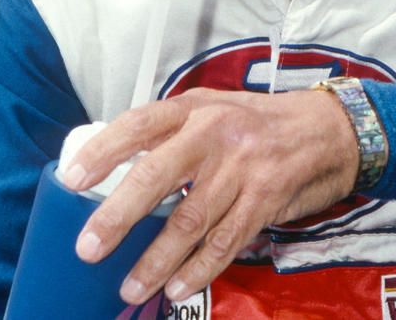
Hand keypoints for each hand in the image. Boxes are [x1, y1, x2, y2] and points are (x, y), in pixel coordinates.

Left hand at [63, 87, 358, 304]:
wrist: (323, 130)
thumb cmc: (256, 124)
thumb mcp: (213, 111)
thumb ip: (173, 134)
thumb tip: (117, 171)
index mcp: (195, 107)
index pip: (140, 124)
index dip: (104, 150)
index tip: (72, 180)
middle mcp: (216, 132)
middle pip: (157, 174)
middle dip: (118, 215)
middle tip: (89, 247)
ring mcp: (242, 166)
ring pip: (189, 219)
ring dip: (156, 259)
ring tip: (129, 285)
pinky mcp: (265, 197)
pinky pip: (225, 241)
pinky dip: (200, 269)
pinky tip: (178, 287)